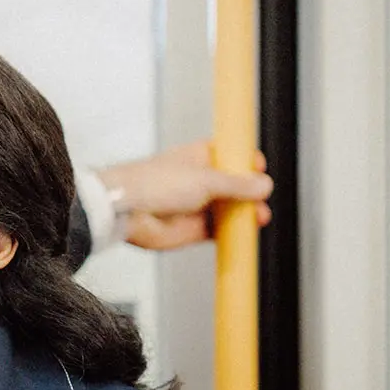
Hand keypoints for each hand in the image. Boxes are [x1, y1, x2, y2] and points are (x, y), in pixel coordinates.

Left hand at [98, 140, 272, 251]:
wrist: (127, 211)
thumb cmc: (153, 183)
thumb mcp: (205, 179)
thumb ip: (237, 184)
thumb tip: (263, 184)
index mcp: (199, 156)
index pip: (229, 155)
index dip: (246, 161)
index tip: (260, 167)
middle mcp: (199, 180)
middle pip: (234, 185)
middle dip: (251, 192)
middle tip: (262, 198)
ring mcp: (196, 204)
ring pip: (229, 209)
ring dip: (245, 214)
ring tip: (258, 217)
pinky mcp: (193, 228)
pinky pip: (219, 231)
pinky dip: (232, 233)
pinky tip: (244, 234)